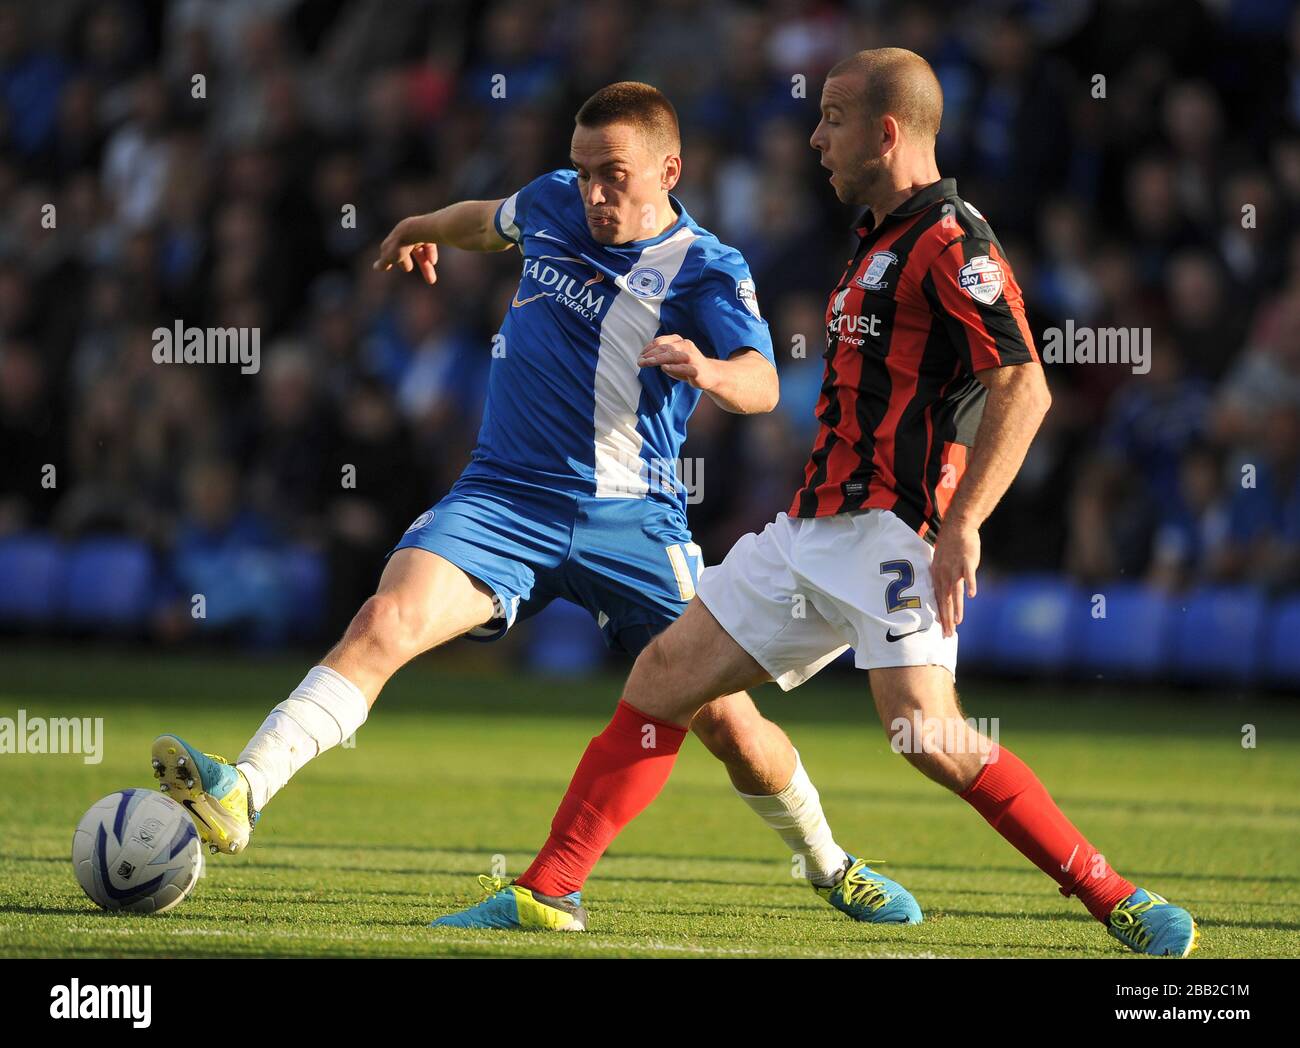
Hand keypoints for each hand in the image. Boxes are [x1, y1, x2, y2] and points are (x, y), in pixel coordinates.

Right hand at [373, 218, 437, 283]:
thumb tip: (374, 268)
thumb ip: (384, 262)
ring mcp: (417, 232)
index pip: (390, 250)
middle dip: (406, 261)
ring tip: (431, 280)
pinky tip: (433, 262)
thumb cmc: (401, 245)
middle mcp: (404, 234)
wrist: (416, 230)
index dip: (390, 258)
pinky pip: (429, 244)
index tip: (390, 265)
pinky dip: (431, 253)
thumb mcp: (390, 256)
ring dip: (425, 266)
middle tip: (408, 269)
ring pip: (420, 251)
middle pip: (406, 251)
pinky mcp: (429, 233)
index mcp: (393, 239)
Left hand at [637, 335, 718, 390]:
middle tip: (639, 361)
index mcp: (679, 341)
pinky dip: (673, 367)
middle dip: (650, 354)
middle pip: (665, 348)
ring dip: (658, 359)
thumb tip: (646, 359)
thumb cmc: (688, 366)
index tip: (640, 356)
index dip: (648, 348)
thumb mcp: (673, 359)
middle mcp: (686, 346)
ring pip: (673, 355)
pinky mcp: (696, 369)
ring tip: (647, 363)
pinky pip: (684, 367)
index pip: (661, 341)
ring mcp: (692, 357)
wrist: (710, 375)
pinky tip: (664, 368)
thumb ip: (661, 356)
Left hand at [930, 521, 979, 636]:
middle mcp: (944, 575)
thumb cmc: (950, 547)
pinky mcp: (967, 561)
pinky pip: (968, 574)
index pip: (939, 601)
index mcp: (938, 576)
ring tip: (958, 622)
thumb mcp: (941, 564)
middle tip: (948, 634)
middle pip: (945, 600)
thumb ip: (943, 579)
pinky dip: (970, 584)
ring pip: (955, 591)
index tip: (943, 631)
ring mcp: (955, 568)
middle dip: (947, 619)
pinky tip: (972, 595)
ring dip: (957, 607)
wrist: (957, 527)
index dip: (941, 617)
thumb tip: (945, 593)